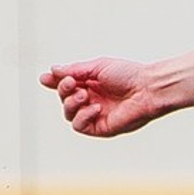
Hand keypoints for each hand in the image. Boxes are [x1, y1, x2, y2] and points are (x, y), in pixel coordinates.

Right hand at [41, 57, 170, 137]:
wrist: (148, 88)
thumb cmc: (129, 74)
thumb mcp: (97, 67)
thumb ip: (74, 70)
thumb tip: (52, 70)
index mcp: (91, 84)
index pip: (66, 85)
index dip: (54, 82)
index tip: (45, 78)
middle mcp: (91, 99)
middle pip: (64, 99)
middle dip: (63, 90)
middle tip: (72, 83)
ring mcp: (95, 114)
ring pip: (68, 114)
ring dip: (71, 103)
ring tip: (85, 94)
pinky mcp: (101, 127)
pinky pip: (80, 126)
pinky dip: (83, 116)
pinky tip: (95, 107)